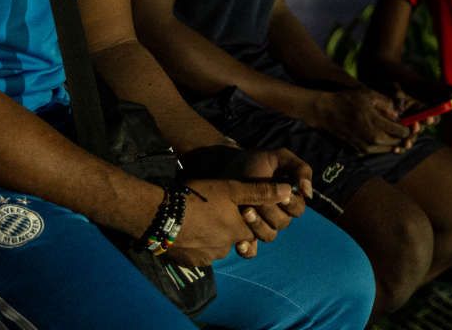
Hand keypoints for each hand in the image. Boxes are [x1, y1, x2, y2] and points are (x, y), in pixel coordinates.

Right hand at [165, 178, 294, 265]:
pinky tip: (186, 229)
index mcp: (238, 231)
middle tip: (211, 210)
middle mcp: (226, 248)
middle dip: (225, 227)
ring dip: (210, 236)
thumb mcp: (231, 189)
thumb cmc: (198, 197)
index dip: (244, 215)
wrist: (161, 215)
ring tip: (196, 218)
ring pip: (215, 246)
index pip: (251, 227)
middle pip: (232, 238)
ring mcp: (207, 257)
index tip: (232, 206)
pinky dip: (195, 244)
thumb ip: (261, 191)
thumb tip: (289, 190)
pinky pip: (198, 254)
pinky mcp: (190, 262)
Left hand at [236, 148, 311, 242]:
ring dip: (258, 226)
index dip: (290, 204)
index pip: (298, 209)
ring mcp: (262, 225)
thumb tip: (308, 192)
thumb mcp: (278, 157)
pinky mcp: (245, 234)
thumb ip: (300, 168)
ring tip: (245, 211)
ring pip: (269, 236)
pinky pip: (251, 250)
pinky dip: (247, 249)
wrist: (227, 167)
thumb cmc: (254, 162)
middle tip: (255, 202)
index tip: (279, 194)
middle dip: (270, 212)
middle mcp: (278, 215)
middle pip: (283, 223)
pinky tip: (240, 244)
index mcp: (289, 199)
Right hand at [303, 87, 408, 152]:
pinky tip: (381, 135)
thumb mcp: (368, 95)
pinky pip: (376, 150)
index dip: (410, 128)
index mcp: (376, 125)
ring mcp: (364, 147)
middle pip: (397, 143)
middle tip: (406, 129)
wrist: (324, 112)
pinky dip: (382, 144)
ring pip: (388, 148)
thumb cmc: (346, 100)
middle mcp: (372, 140)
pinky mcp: (358, 151)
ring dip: (393, 141)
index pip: (402, 132)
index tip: (411, 123)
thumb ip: (386, 104)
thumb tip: (398, 113)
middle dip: (404, 137)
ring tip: (394, 132)